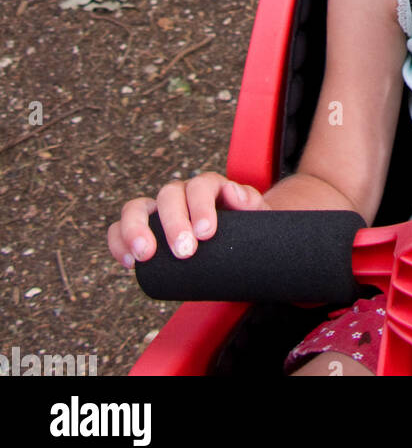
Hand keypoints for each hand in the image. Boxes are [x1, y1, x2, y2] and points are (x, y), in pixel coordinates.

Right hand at [108, 172, 269, 267]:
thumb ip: (249, 201)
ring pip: (136, 207)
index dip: (201, 206)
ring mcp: (158, 211)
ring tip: (146, 255)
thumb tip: (234, 195)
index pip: (201, 185)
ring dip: (137, 229)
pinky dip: (119, 242)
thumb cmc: (246, 230)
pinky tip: (128, 262)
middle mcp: (180, 194)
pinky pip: (120, 230)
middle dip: (174, 222)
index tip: (206, 233)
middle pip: (168, 194)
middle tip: (184, 251)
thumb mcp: (256, 215)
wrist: (237, 247)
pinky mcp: (141, 231)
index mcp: (208, 187)